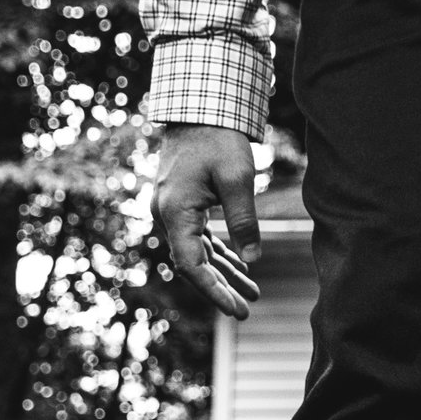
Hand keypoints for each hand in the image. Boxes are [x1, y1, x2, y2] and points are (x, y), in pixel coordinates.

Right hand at [151, 123, 264, 320]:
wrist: (200, 109)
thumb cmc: (218, 140)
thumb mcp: (238, 179)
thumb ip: (244, 220)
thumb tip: (253, 258)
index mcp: (175, 211)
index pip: (190, 265)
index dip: (213, 291)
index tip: (235, 310)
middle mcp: (167, 214)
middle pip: (193, 263)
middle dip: (220, 288)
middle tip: (247, 310)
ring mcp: (172, 210)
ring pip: (197, 252)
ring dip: (223, 273)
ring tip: (253, 294)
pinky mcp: (181, 204)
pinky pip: (198, 237)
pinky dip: (218, 253)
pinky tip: (240, 265)